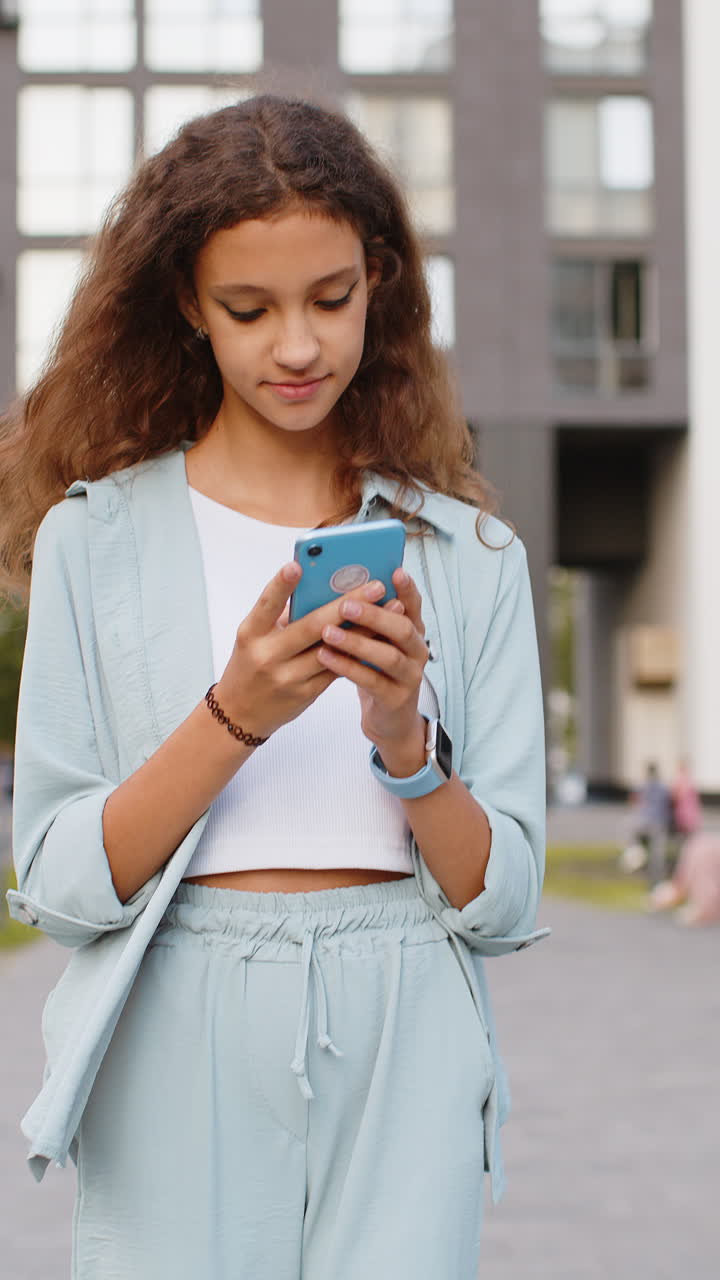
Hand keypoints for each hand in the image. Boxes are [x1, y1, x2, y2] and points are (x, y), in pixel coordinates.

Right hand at [214, 563, 391, 741]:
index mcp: (250, 634)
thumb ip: (282, 616)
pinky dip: (358, 650)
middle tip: (374, 586)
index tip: (296, 565)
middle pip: (312, 626)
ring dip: (365, 628)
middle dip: (347, 604)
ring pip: (333, 649)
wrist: (241, 713)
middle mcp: (268, 655)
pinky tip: (379, 637)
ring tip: (389, 609)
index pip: (266, 605)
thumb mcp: (254, 638)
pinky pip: (337, 668)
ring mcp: (288, 677)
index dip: (281, 585)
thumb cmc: (251, 664)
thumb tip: (324, 588)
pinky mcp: (305, 693)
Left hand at [315, 567, 429, 764]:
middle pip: (403, 628)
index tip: (394, 571)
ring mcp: (410, 676)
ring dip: (357, 642)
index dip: (407, 589)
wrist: (388, 717)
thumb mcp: (375, 641)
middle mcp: (417, 651)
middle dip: (375, 614)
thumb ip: (366, 618)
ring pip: (388, 656)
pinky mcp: (396, 699)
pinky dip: (348, 667)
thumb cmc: (375, 669)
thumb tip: (336, 587)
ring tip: (328, 631)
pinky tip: (326, 656)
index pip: (414, 604)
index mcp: (413, 630)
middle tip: (346, 604)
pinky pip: (371, 681)